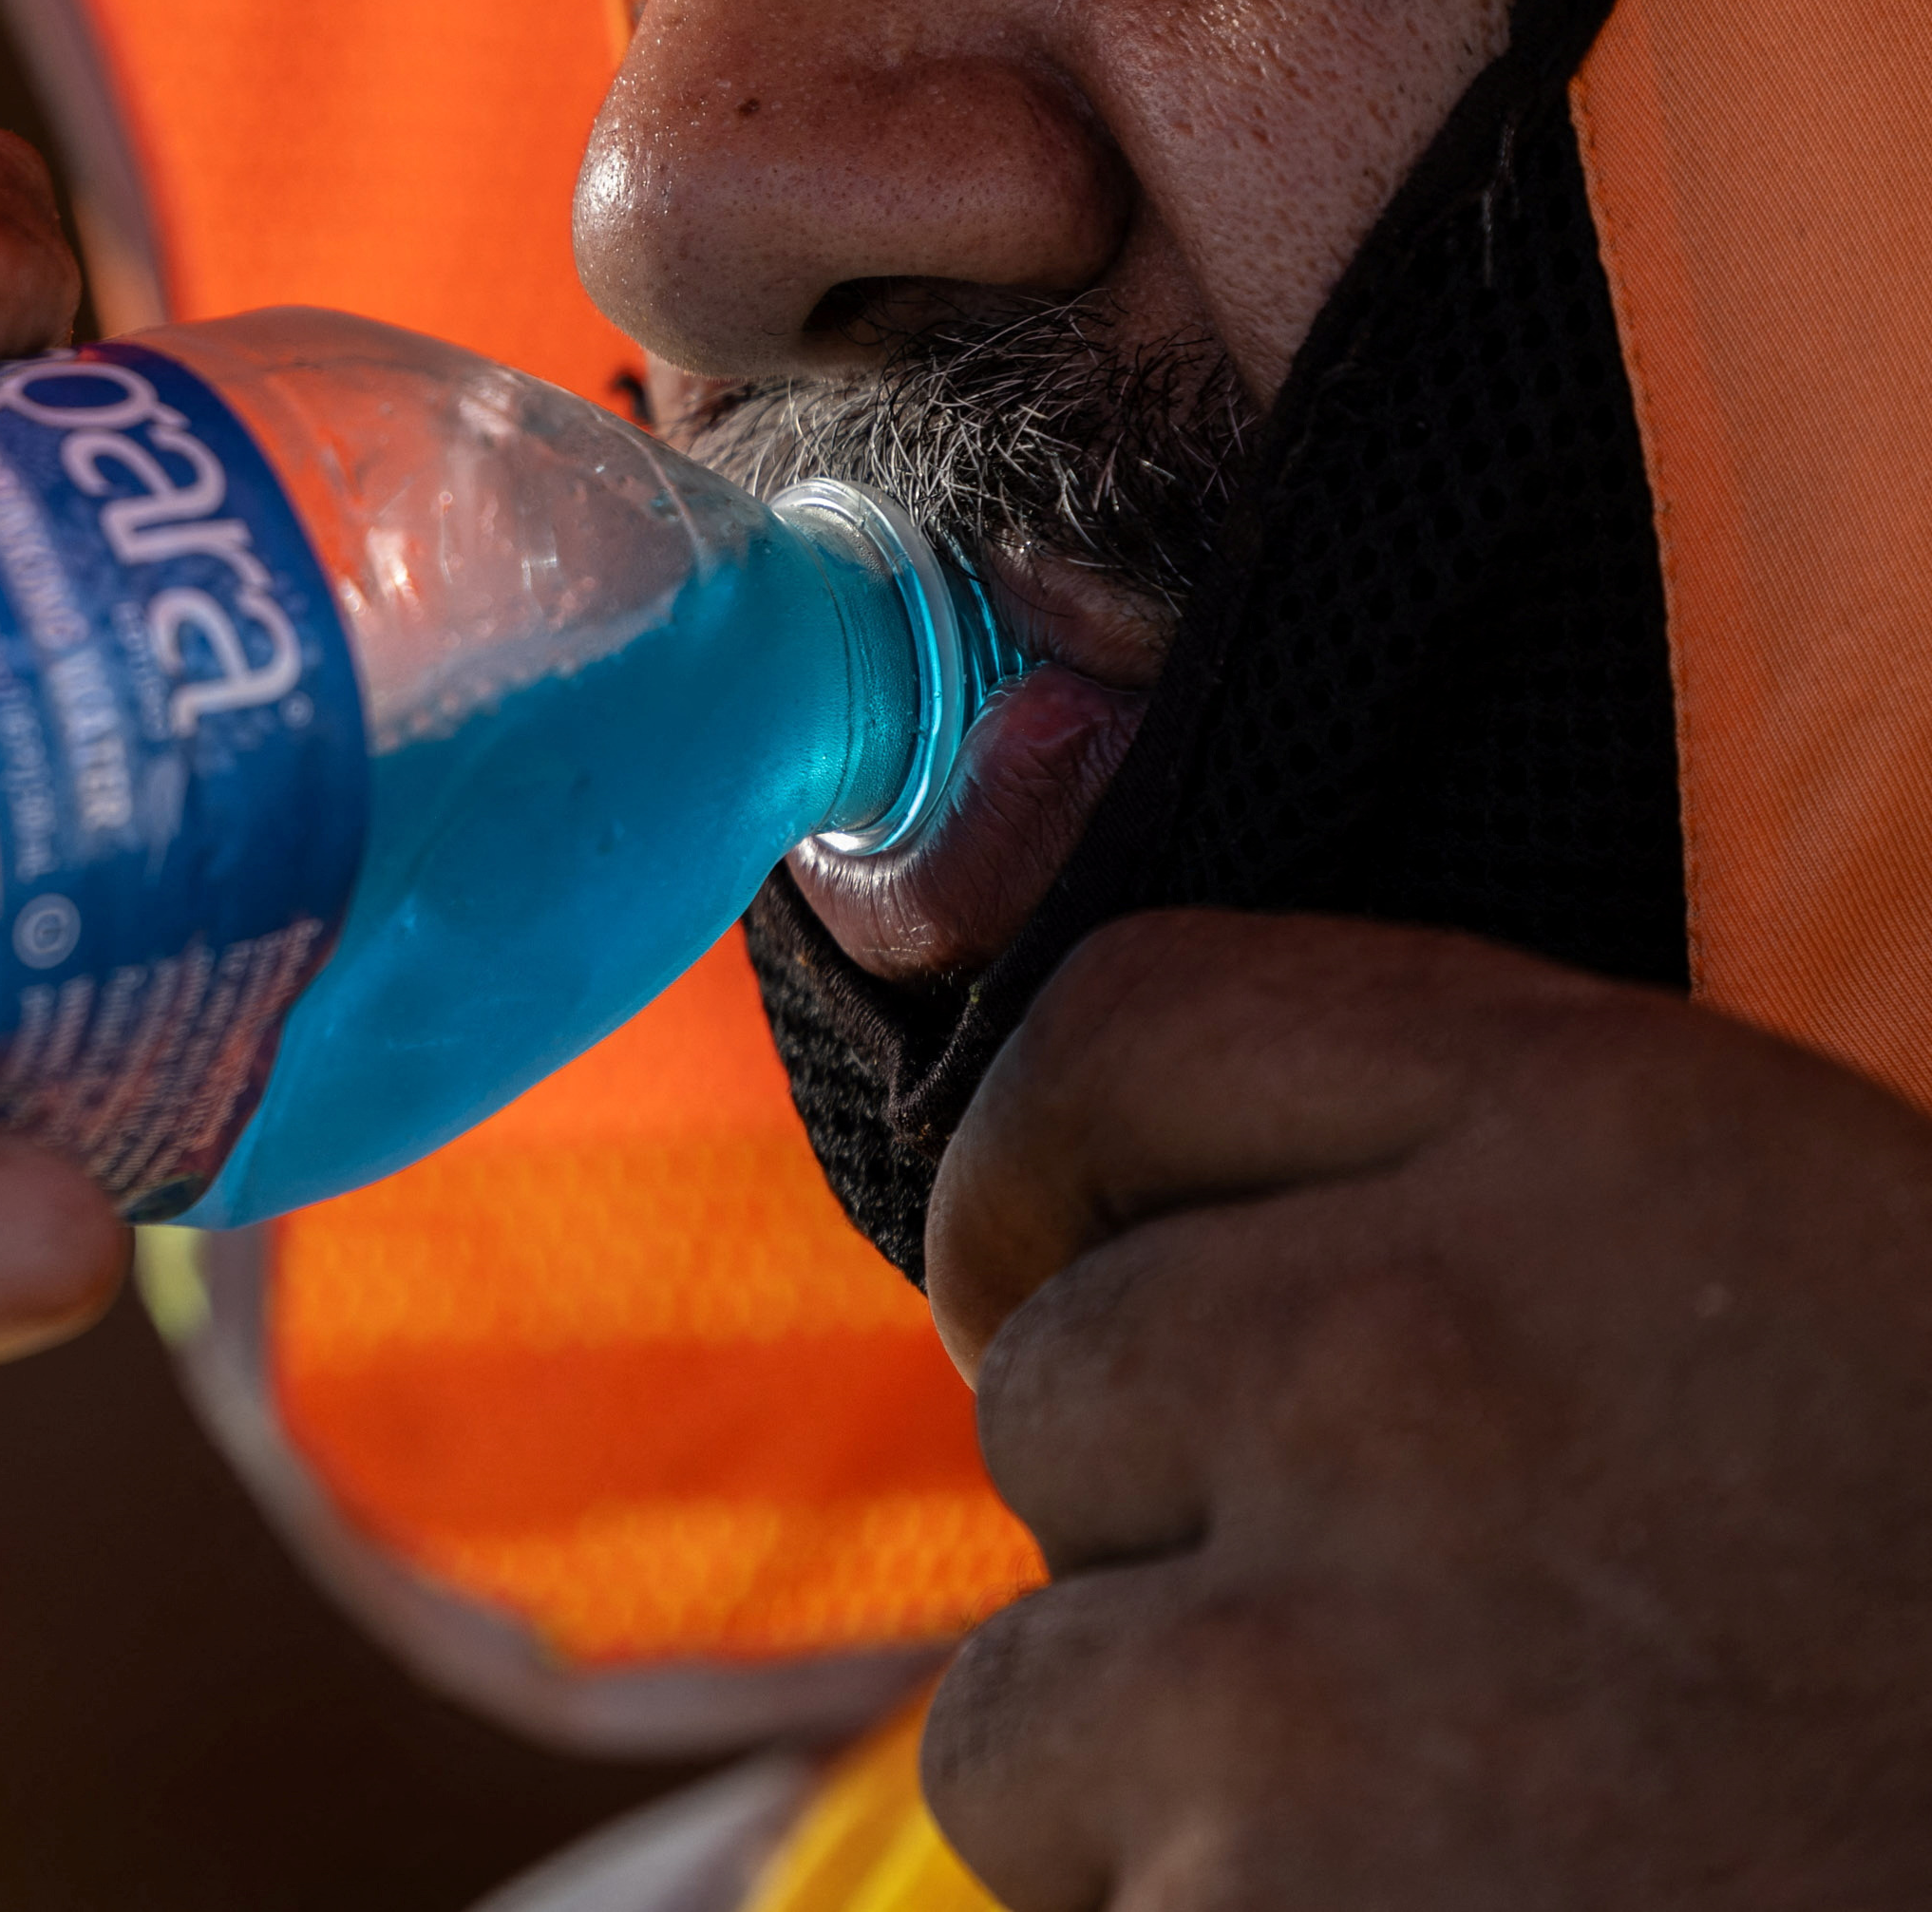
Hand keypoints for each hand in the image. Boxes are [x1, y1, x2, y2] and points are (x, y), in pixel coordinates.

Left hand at [920, 910, 1931, 1907]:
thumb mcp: (1830, 1301)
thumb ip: (1503, 1212)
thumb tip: (1167, 1229)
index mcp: (1601, 1140)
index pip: (1123, 1032)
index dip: (1051, 1175)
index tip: (1057, 1280)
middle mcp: (1404, 1352)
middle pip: (1061, 1383)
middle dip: (1170, 1537)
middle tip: (1418, 1674)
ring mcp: (1302, 1663)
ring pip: (1028, 1698)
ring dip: (1175, 1794)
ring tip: (1467, 1859)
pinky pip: (1100, 1909)